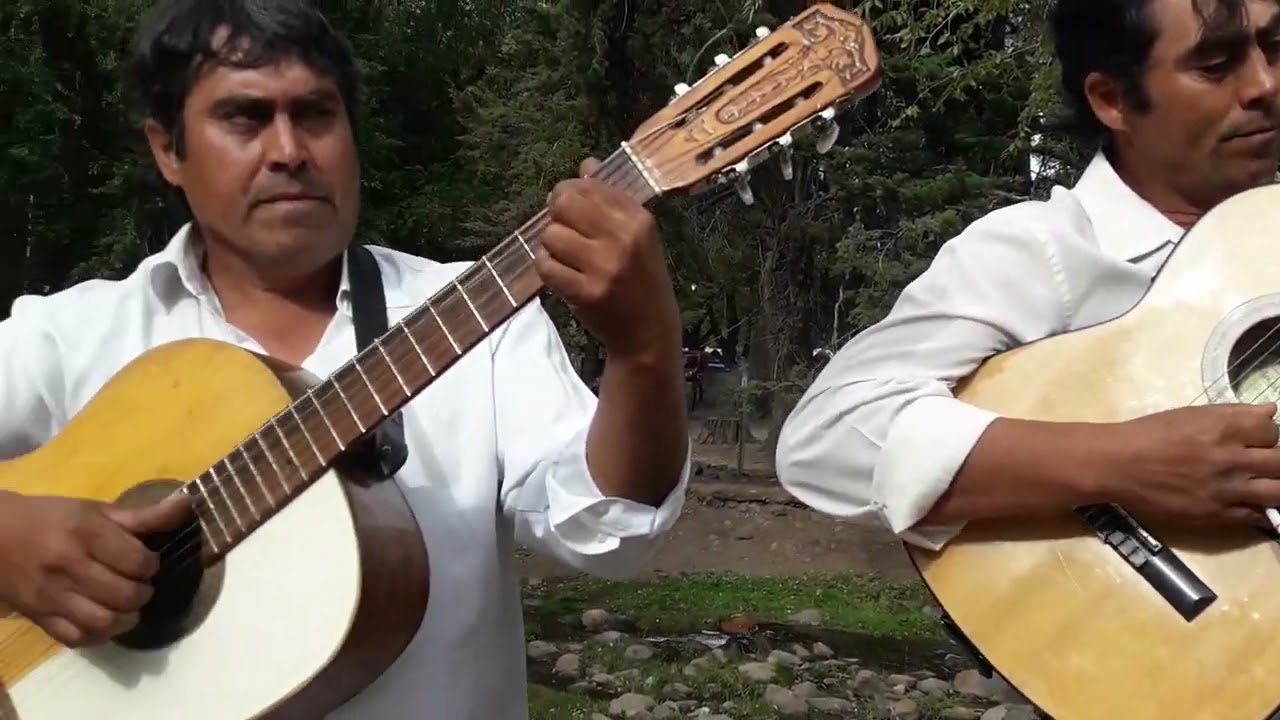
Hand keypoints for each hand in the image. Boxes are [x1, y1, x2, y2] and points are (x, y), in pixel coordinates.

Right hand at [0, 489, 191, 646]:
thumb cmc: (49, 518)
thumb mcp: (94, 510)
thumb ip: (142, 515)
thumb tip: (187, 506)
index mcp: (85, 534)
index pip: (137, 561)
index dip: (151, 564)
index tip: (147, 561)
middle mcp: (68, 567)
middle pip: (125, 594)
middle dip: (143, 592)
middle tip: (140, 584)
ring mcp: (51, 597)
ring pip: (105, 622)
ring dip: (127, 618)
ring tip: (128, 605)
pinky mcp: (39, 618)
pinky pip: (78, 638)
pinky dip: (100, 635)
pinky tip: (105, 620)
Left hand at [536, 158, 681, 362]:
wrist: (648, 331)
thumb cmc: (641, 279)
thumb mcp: (637, 235)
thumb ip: (610, 199)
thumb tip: (586, 165)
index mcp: (638, 219)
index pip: (589, 186)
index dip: (569, 192)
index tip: (568, 207)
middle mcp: (623, 238)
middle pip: (563, 204)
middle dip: (555, 215)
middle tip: (562, 229)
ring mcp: (604, 267)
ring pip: (550, 235)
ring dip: (551, 246)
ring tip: (565, 257)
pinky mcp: (586, 292)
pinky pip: (546, 266)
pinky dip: (546, 267)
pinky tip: (560, 273)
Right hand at [1104, 402, 1279, 524]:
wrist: (1117, 465)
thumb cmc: (1150, 434)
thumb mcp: (1191, 414)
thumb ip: (1234, 413)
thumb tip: (1270, 411)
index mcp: (1224, 427)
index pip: (1272, 429)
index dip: (1267, 434)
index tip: (1256, 439)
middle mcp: (1231, 457)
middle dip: (1276, 461)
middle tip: (1262, 464)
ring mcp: (1226, 488)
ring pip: (1277, 492)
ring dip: (1275, 487)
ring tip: (1263, 486)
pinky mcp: (1216, 514)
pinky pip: (1256, 516)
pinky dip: (1259, 510)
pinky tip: (1251, 505)